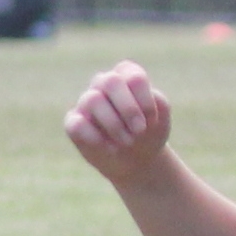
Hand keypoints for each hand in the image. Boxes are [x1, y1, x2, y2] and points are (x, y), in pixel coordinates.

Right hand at [64, 59, 175, 179]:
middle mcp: (103, 84)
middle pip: (111, 81)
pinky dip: (96, 138)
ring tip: (127, 143)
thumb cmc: (149, 132)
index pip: (134, 77)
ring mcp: (86, 102)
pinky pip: (77, 124)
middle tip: (139, 131)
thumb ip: (156, 101)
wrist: (137, 159)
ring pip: (93, 100)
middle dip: (128, 109)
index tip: (152, 121)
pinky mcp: (73, 123)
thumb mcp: (161, 117)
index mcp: (127, 76)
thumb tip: (131, 100)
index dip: (145, 101)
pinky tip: (111, 149)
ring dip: (114, 125)